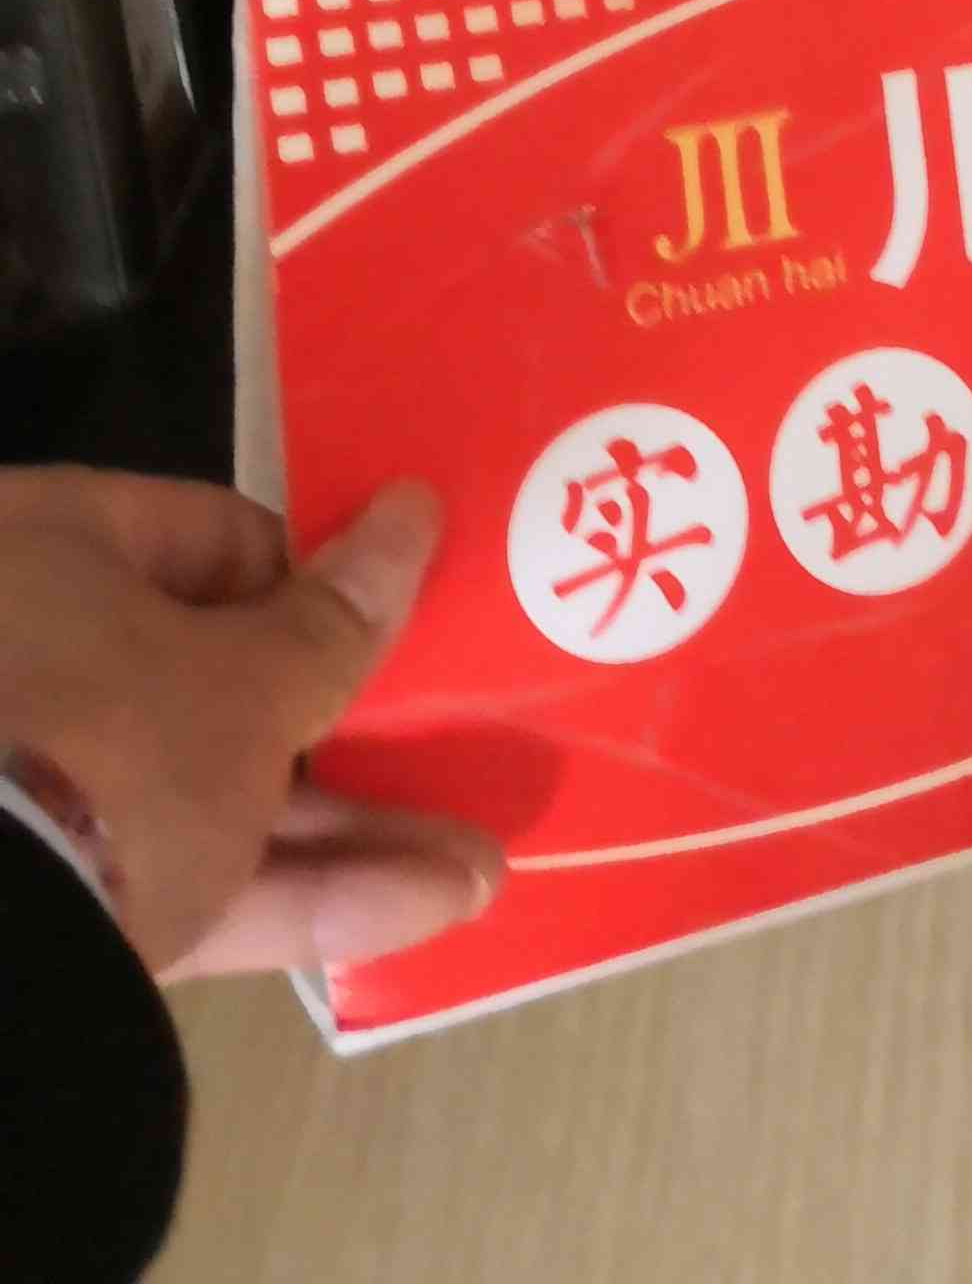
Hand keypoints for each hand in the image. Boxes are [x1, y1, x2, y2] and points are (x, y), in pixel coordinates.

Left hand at [0, 467, 501, 979]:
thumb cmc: (112, 745)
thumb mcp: (250, 682)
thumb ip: (336, 619)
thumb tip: (411, 509)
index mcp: (46, 554)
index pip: (210, 540)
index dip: (316, 582)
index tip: (396, 626)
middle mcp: (20, 661)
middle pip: (212, 679)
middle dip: (346, 731)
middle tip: (446, 748)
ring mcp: (22, 790)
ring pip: (203, 791)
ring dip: (341, 829)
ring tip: (477, 863)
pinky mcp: (41, 905)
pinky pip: (173, 876)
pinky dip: (285, 892)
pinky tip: (424, 910)